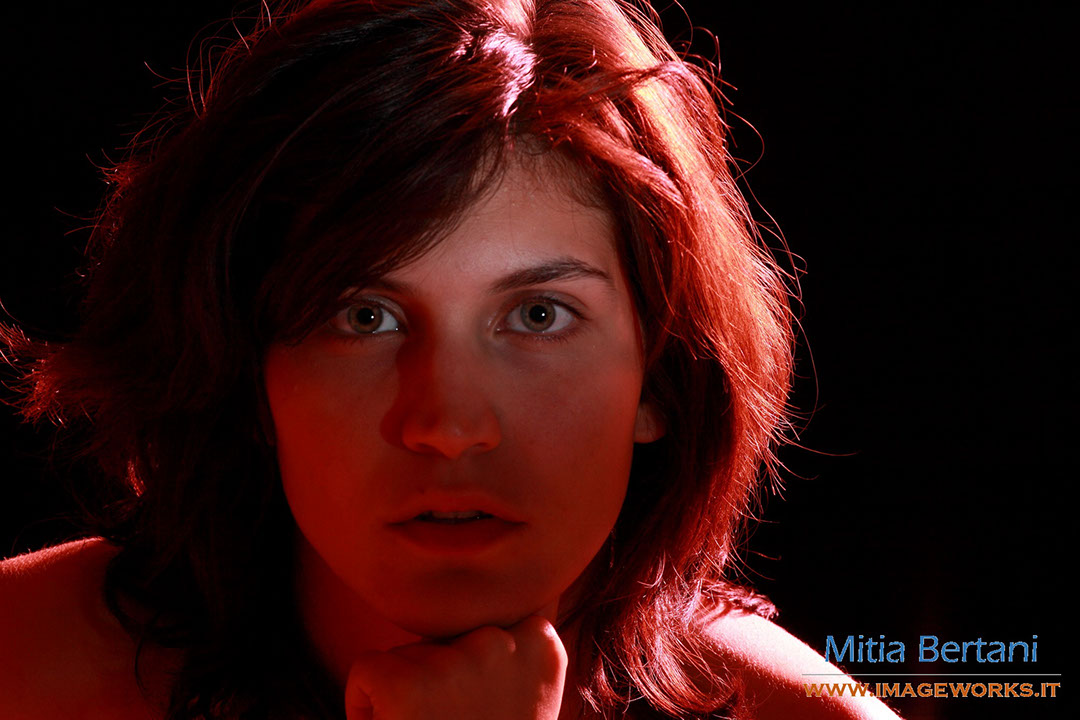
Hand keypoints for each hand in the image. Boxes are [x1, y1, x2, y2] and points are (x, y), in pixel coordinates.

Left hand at [344, 615, 566, 719]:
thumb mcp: (523, 699)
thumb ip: (516, 655)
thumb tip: (533, 598)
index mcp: (542, 646)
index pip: (495, 617)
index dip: (476, 668)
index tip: (486, 708)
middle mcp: (503, 641)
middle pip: (446, 635)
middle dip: (441, 676)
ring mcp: (454, 657)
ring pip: (408, 655)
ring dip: (409, 692)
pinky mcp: (405, 678)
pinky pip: (366, 670)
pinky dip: (366, 707)